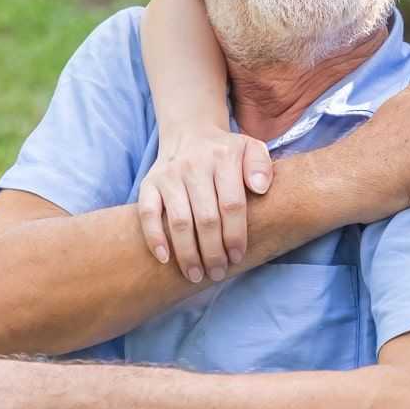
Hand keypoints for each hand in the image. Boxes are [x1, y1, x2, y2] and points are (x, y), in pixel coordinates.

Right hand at [137, 127, 274, 283]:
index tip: (238, 257)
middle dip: (213, 251)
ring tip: (196, 275)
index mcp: (224, 158)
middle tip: (218, 273)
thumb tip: (260, 187)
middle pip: (206, 218)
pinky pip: (148, 213)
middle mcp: (195, 165)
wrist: (189, 132)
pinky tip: (165, 259)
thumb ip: (261, 167)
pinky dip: (154, 237)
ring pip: (178, 221)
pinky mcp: (149, 183)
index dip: (235, 235)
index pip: (232, 204)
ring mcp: (169, 175)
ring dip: (188, 253)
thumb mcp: (252, 149)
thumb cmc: (226, 152)